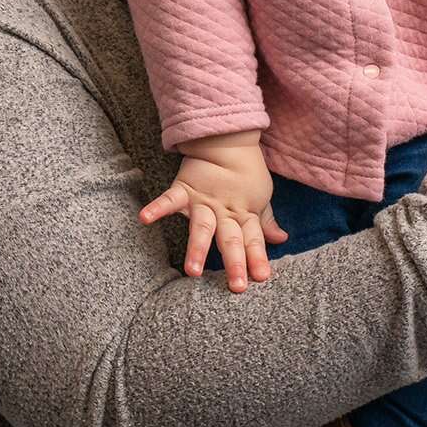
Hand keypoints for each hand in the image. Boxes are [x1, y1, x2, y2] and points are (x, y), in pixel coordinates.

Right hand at [137, 132, 287, 292]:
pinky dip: (157, 208)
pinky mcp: (185, 188)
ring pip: (202, 227)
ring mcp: (203, 201)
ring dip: (198, 248)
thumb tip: (281, 239)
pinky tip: (144, 219)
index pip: (253, 239)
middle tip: (237, 286)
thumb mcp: (260, 197)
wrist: (227, 140)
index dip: (258, 257)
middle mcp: (224, 211)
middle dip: (235, 262)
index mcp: (243, 214)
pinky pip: (169, 199)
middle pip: (230, 239)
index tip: (262, 277)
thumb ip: (266, 221)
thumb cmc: (245, 173)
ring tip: (193, 270)